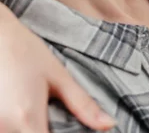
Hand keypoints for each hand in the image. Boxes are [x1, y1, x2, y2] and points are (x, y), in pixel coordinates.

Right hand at [0, 5, 114, 131]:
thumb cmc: (25, 52)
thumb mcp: (59, 76)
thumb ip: (83, 105)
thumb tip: (109, 125)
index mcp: (27, 119)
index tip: (73, 130)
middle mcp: (3, 128)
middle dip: (48, 132)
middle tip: (56, 117)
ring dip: (35, 128)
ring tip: (42, 110)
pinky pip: (8, 130)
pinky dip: (20, 127)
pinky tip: (26, 113)